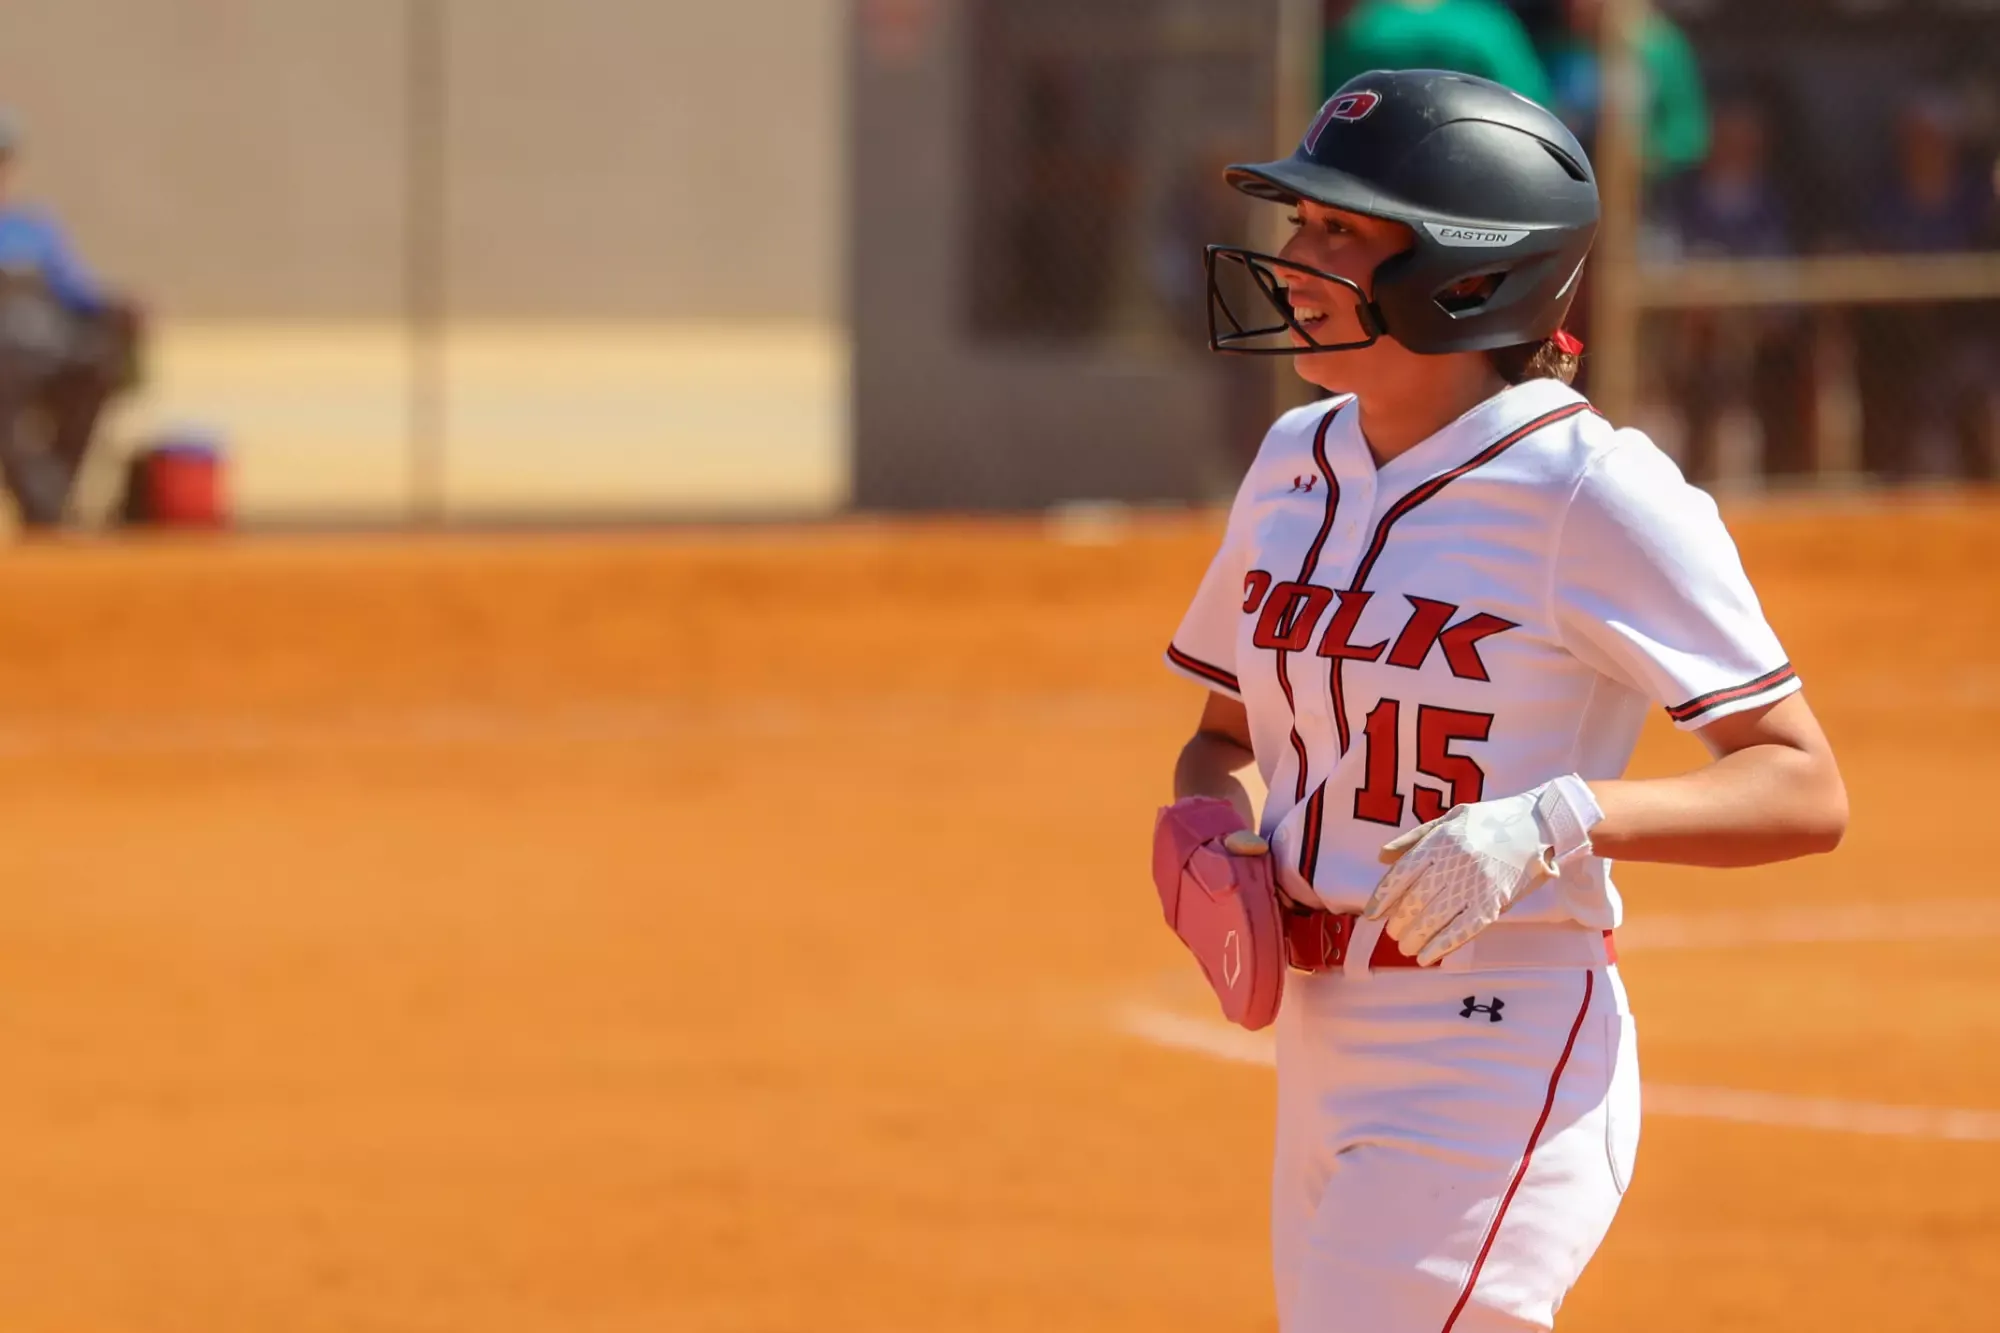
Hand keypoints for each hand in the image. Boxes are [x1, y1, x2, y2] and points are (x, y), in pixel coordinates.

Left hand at [1362, 776, 1601, 965]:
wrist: (1540, 826)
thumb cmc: (1490, 821)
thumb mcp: (1450, 819)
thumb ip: (1414, 838)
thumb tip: (1381, 857)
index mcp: (1440, 841)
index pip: (1401, 875)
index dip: (1383, 898)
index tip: (1372, 915)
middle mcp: (1453, 863)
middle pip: (1415, 901)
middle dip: (1400, 922)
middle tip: (1394, 933)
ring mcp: (1475, 885)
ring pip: (1436, 919)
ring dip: (1416, 938)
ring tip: (1406, 947)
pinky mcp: (1494, 903)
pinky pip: (1463, 929)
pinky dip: (1442, 946)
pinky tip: (1428, 957)